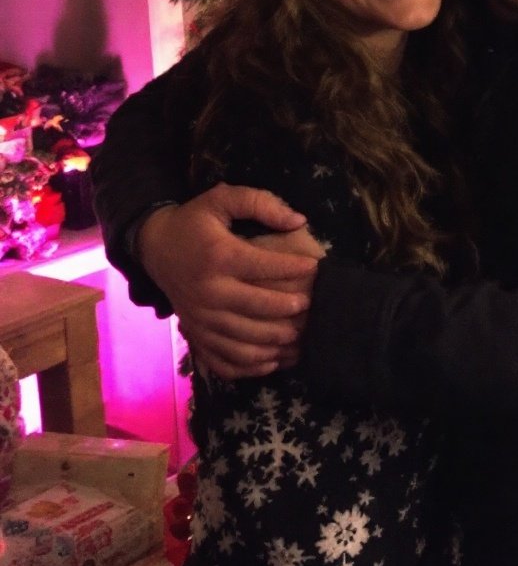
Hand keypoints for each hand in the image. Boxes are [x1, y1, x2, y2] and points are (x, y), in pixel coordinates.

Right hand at [138, 183, 320, 378]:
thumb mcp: (223, 198)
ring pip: (243, 340)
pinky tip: (273, 360)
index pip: (263, 266)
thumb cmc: (195, 221)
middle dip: (288, 309)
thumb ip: (260, 203)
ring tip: (301, 337)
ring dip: (276, 342)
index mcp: (219, 257)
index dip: (293, 267)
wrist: (155, 246)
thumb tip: (298, 221)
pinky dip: (250, 366)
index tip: (316, 267)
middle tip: (311, 306)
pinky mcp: (195, 334)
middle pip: (256, 308)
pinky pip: (223, 360)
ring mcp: (200, 318)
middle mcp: (208, 292)